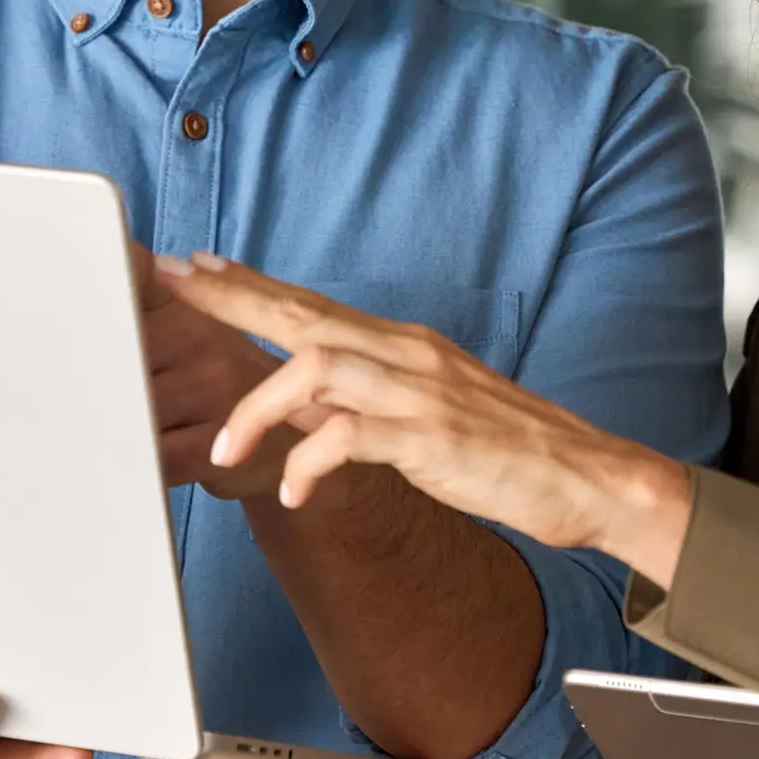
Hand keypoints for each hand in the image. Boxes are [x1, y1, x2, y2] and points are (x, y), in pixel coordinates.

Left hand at [152, 252, 692, 581]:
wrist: (588, 476)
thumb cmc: (508, 451)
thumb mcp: (428, 413)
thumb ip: (368, 401)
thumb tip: (306, 405)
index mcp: (405, 346)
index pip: (314, 303)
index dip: (251, 283)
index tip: (196, 266)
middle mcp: (408, 354)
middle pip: (304, 313)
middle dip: (231, 298)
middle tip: (171, 283)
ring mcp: (421, 391)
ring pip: (317, 367)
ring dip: (259, 405)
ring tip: (223, 448)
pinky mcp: (433, 437)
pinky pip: (351, 437)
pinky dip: (310, 462)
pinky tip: (294, 493)